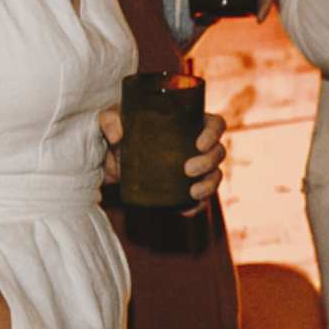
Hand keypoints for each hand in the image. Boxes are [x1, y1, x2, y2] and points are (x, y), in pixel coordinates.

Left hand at [95, 105, 232, 207]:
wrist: (112, 156)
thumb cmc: (120, 129)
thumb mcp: (111, 118)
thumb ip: (110, 120)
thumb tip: (117, 135)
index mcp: (189, 123)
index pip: (216, 124)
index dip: (214, 133)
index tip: (199, 144)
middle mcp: (198, 146)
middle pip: (219, 152)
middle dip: (209, 163)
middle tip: (187, 170)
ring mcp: (196, 169)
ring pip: (215, 176)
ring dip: (209, 186)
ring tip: (193, 192)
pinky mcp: (187, 189)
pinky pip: (201, 200)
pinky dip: (197, 206)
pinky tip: (185, 210)